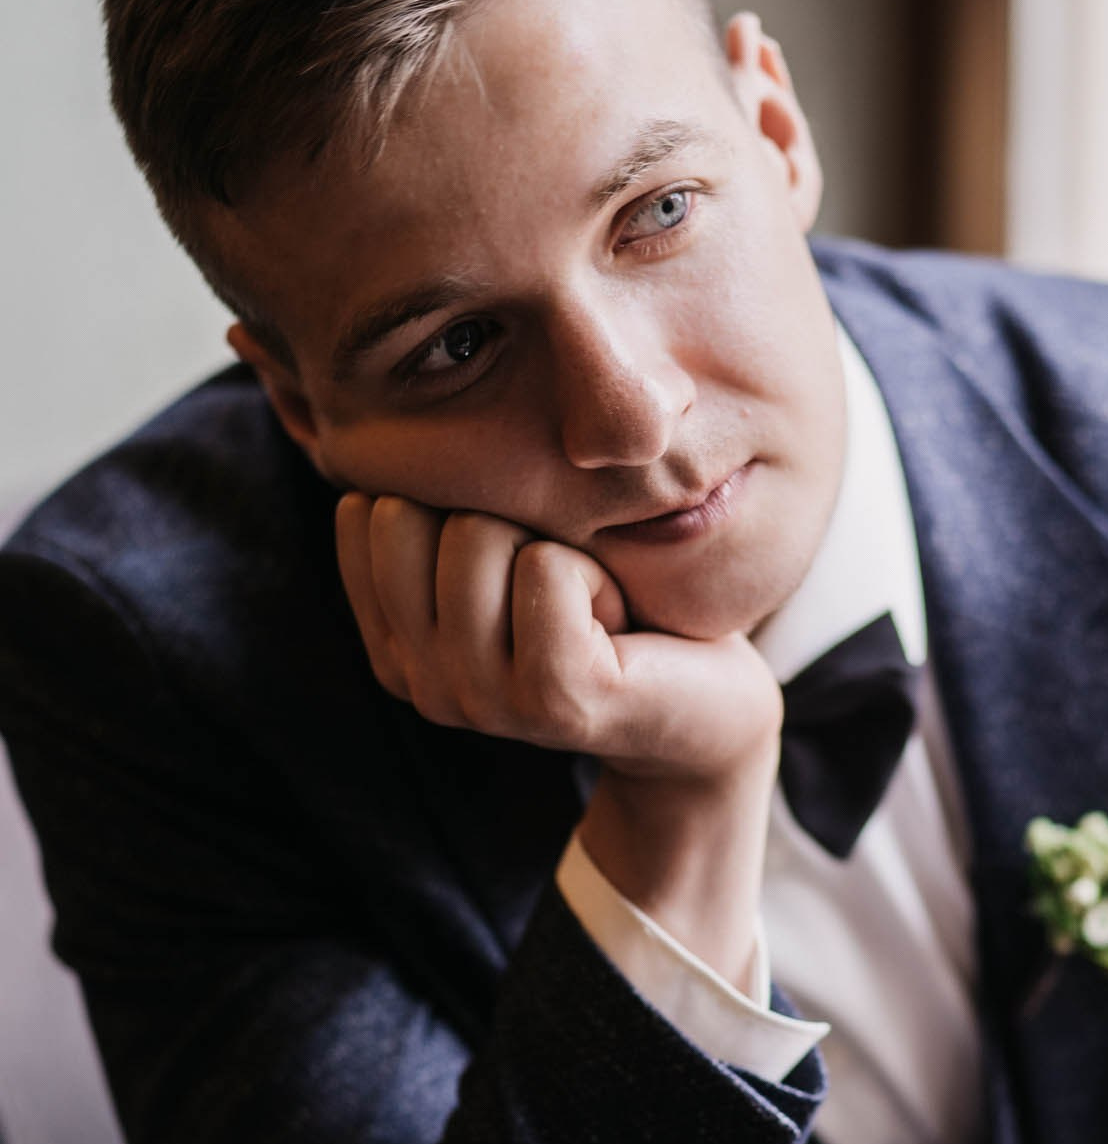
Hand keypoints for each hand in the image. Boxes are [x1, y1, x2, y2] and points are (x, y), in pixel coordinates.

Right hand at [335, 494, 780, 985]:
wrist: (706, 710)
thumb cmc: (606, 611)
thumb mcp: (502, 555)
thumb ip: (435, 516)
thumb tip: (372, 433)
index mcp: (395, 650)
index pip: (364, 514)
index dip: (451, 504)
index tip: (510, 561)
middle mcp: (423, 684)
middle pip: (410, 514)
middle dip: (497, 519)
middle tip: (557, 586)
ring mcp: (481, 700)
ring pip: (476, 534)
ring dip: (554, 549)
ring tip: (590, 609)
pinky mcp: (551, 700)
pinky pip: (546, 566)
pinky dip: (596, 574)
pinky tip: (618, 627)